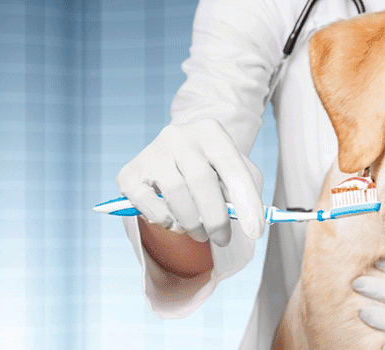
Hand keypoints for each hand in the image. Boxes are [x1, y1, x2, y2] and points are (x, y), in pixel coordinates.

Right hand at [116, 118, 263, 245]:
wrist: (176, 155)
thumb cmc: (212, 168)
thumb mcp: (234, 172)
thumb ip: (246, 192)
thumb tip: (252, 224)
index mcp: (211, 132)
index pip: (233, 167)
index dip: (246, 201)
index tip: (255, 231)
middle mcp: (179, 136)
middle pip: (201, 182)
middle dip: (216, 219)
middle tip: (223, 239)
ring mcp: (152, 153)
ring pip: (175, 196)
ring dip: (191, 224)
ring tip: (200, 232)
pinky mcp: (130, 173)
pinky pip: (148, 205)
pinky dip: (164, 221)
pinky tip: (173, 220)